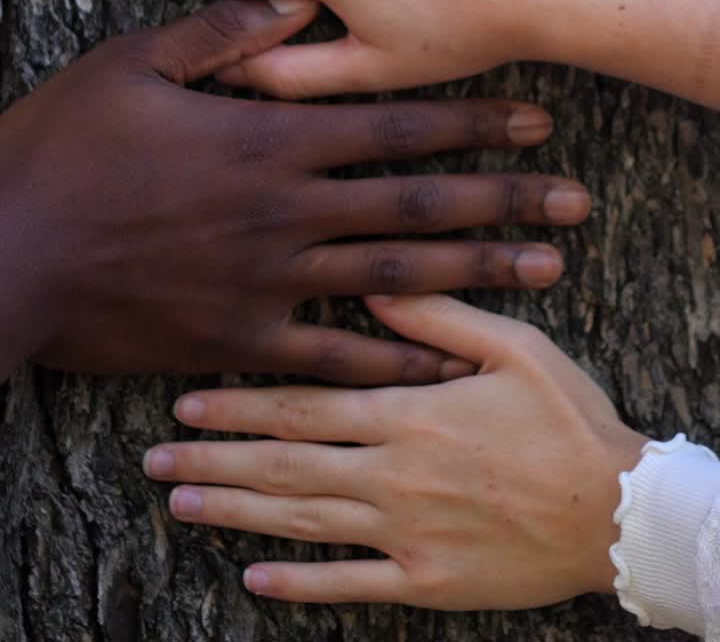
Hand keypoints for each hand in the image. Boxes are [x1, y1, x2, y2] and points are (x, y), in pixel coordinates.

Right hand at [0, 0, 588, 382]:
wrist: (7, 249)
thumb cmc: (63, 148)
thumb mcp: (132, 63)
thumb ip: (221, 32)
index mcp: (265, 136)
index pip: (392, 125)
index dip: (468, 120)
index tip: (532, 115)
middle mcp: (284, 210)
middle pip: (417, 204)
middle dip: (502, 196)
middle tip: (574, 196)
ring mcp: (267, 280)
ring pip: (396, 278)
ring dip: (478, 272)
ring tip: (547, 268)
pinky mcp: (239, 338)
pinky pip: (334, 357)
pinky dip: (395, 357)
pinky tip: (449, 356)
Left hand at [145, 294, 646, 609]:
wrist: (620, 513)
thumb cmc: (568, 421)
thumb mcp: (515, 346)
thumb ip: (440, 317)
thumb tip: (376, 289)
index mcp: (408, 413)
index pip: (302, 407)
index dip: (239, 403)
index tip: (188, 398)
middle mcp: (392, 474)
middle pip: (284, 465)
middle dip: (214, 458)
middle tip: (156, 456)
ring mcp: (405, 533)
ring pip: (300, 521)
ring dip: (235, 511)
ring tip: (180, 503)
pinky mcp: (425, 580)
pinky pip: (349, 586)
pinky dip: (298, 584)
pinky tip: (253, 577)